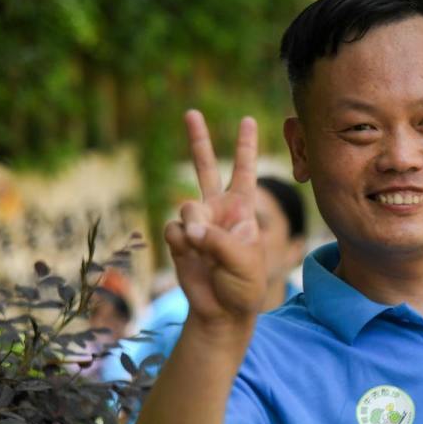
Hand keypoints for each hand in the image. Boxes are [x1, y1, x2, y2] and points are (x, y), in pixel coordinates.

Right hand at [164, 110, 265, 327]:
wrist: (222, 311)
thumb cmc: (244, 285)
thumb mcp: (244, 261)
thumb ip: (217, 240)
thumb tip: (187, 228)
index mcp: (242, 209)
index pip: (244, 171)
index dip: (245, 146)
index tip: (248, 119)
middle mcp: (218, 209)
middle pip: (205, 167)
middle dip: (199, 140)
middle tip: (192, 112)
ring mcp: (196, 222)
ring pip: (187, 205)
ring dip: (195, 226)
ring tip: (203, 247)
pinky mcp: (178, 238)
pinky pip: (174, 230)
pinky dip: (181, 243)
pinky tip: (191, 255)